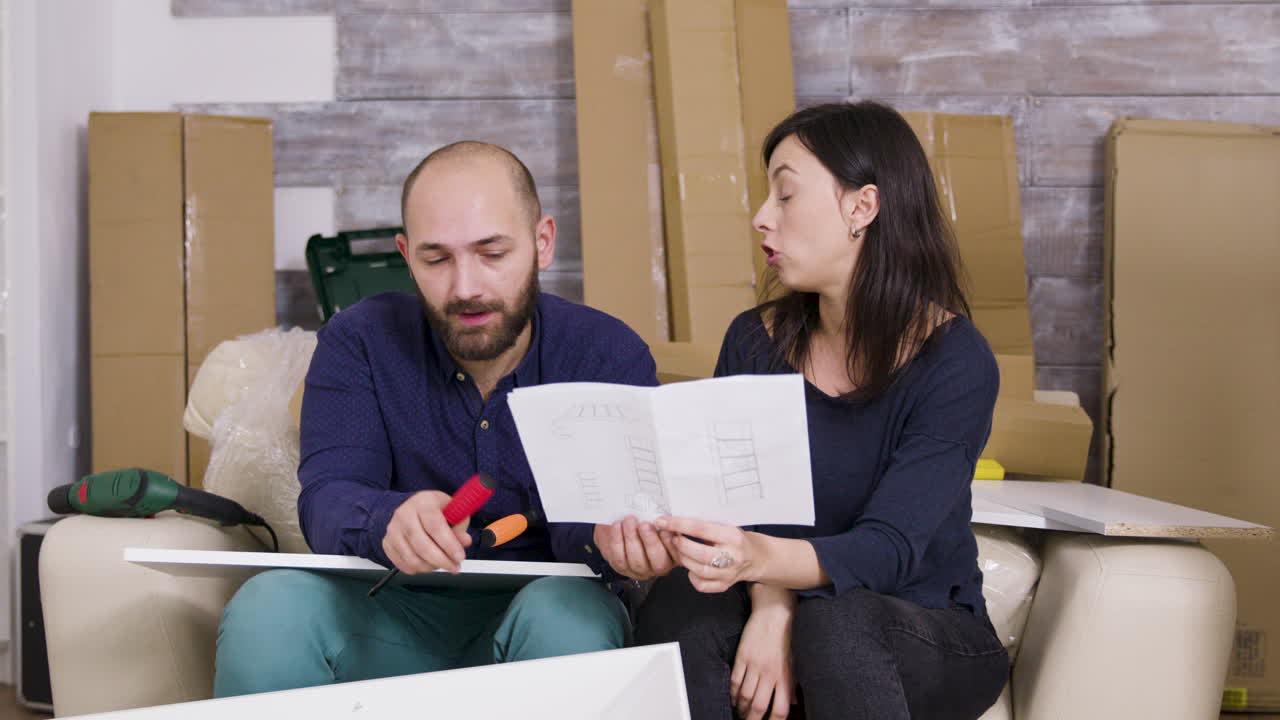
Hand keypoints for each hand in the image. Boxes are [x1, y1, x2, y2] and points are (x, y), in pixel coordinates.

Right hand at [382, 490, 471, 573]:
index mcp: (423, 502)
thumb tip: (464, 541)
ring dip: (431, 567)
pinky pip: (403, 564)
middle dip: (442, 561)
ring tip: (442, 564)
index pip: (435, 526)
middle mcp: (404, 515)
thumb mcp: (452, 510)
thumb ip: (460, 526)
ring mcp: (393, 530)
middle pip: (422, 545)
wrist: (412, 507)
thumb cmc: (434, 509)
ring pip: (412, 558)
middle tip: (455, 567)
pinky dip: (418, 569)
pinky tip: (428, 563)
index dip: (449, 544)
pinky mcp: (387, 543)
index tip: (460, 557)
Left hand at [594, 516, 676, 579]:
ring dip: (632, 538)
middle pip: (658, 562)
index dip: (671, 544)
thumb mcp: (659, 521)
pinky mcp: (621, 567)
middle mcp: (657, 566)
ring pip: (636, 560)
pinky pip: (619, 557)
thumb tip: (669, 512)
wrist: (623, 528)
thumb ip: (666, 521)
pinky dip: (617, 539)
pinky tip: (618, 525)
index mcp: (673, 556)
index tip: (666, 530)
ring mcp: (639, 570)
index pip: (677, 555)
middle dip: (650, 542)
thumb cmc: (645, 522)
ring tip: (629, 520)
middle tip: (644, 524)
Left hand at [653, 516, 760, 592]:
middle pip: (700, 554)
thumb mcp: (724, 525)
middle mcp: (733, 556)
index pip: (701, 529)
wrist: (755, 557)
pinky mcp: (725, 585)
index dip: (679, 524)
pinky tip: (690, 567)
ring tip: (678, 550)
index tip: (662, 521)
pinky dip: (692, 576)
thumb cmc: (734, 538)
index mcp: (732, 536)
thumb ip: (704, 525)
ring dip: (683, 559)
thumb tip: (674, 520)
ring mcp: (730, 573)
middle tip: (670, 537)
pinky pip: (702, 585)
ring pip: (699, 570)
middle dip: (680, 545)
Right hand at [732, 587, 795, 719]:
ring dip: (741, 709)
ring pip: (744, 696)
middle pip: (759, 707)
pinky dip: (732, 693)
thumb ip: (791, 684)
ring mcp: (755, 665)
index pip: (780, 709)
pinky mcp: (742, 656)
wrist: (774, 612)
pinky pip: (735, 681)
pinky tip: (733, 698)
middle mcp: (770, 673)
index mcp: (785, 676)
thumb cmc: (786, 638)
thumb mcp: (793, 662)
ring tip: (740, 713)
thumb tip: (792, 705)